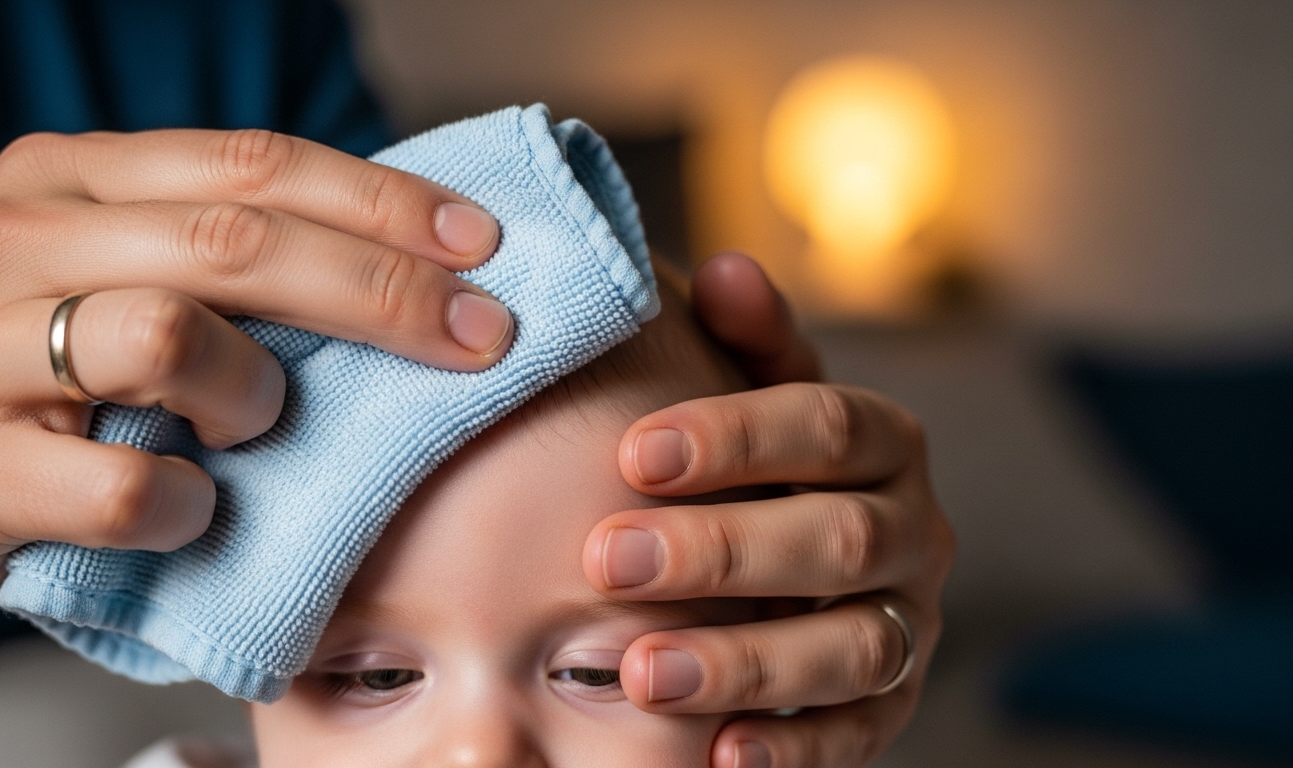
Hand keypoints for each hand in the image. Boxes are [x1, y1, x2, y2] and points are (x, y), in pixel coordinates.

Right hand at [0, 129, 509, 616]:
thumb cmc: (19, 373)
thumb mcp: (103, 273)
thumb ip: (216, 254)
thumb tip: (398, 260)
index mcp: (68, 179)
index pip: (253, 165)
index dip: (382, 202)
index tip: (479, 243)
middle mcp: (16, 239)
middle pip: (237, 243)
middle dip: (383, 290)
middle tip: (476, 336)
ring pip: (170, 337)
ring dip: (253, 394)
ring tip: (245, 426)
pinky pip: (123, 486)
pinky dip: (186, 507)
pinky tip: (187, 508)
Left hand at [586, 253, 953, 767]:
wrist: (800, 560)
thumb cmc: (752, 464)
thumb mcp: (751, 394)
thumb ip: (743, 341)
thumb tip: (722, 270)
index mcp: (882, 441)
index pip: (827, 427)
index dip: (736, 438)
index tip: (634, 453)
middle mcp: (914, 529)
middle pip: (838, 539)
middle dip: (722, 552)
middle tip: (610, 559)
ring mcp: (910, 622)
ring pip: (852, 646)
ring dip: (747, 662)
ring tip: (641, 672)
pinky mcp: (892, 706)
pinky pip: (858, 734)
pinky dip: (793, 748)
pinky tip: (719, 756)